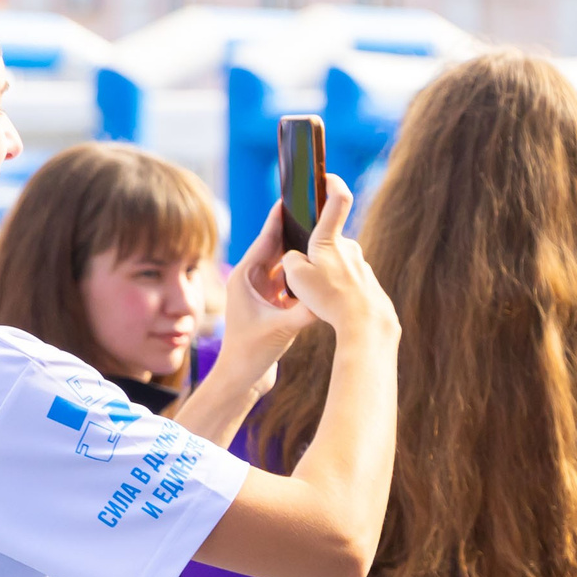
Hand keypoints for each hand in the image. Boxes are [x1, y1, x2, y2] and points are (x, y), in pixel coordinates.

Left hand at [217, 200, 322, 387]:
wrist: (243, 377)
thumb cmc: (252, 352)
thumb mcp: (283, 329)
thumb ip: (307, 310)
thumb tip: (333, 296)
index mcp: (245, 278)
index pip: (264, 241)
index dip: (278, 219)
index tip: (289, 198)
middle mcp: (251, 281)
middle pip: (276, 249)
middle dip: (293, 232)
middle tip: (312, 213)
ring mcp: (260, 293)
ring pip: (284, 266)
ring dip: (300, 255)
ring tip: (321, 238)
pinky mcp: (270, 305)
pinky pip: (289, 283)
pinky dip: (302, 276)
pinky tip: (319, 270)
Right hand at [276, 177, 395, 344]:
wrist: (366, 323)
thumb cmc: (330, 299)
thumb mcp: (296, 278)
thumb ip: (291, 260)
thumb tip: (298, 257)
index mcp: (329, 240)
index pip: (338, 201)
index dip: (333, 184)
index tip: (327, 176)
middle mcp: (349, 247)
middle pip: (325, 243)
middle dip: (312, 256)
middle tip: (306, 279)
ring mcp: (360, 264)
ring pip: (334, 264)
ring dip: (324, 276)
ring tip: (321, 298)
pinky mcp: (367, 281)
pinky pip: (346, 280)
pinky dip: (337, 290)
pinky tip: (335, 306)